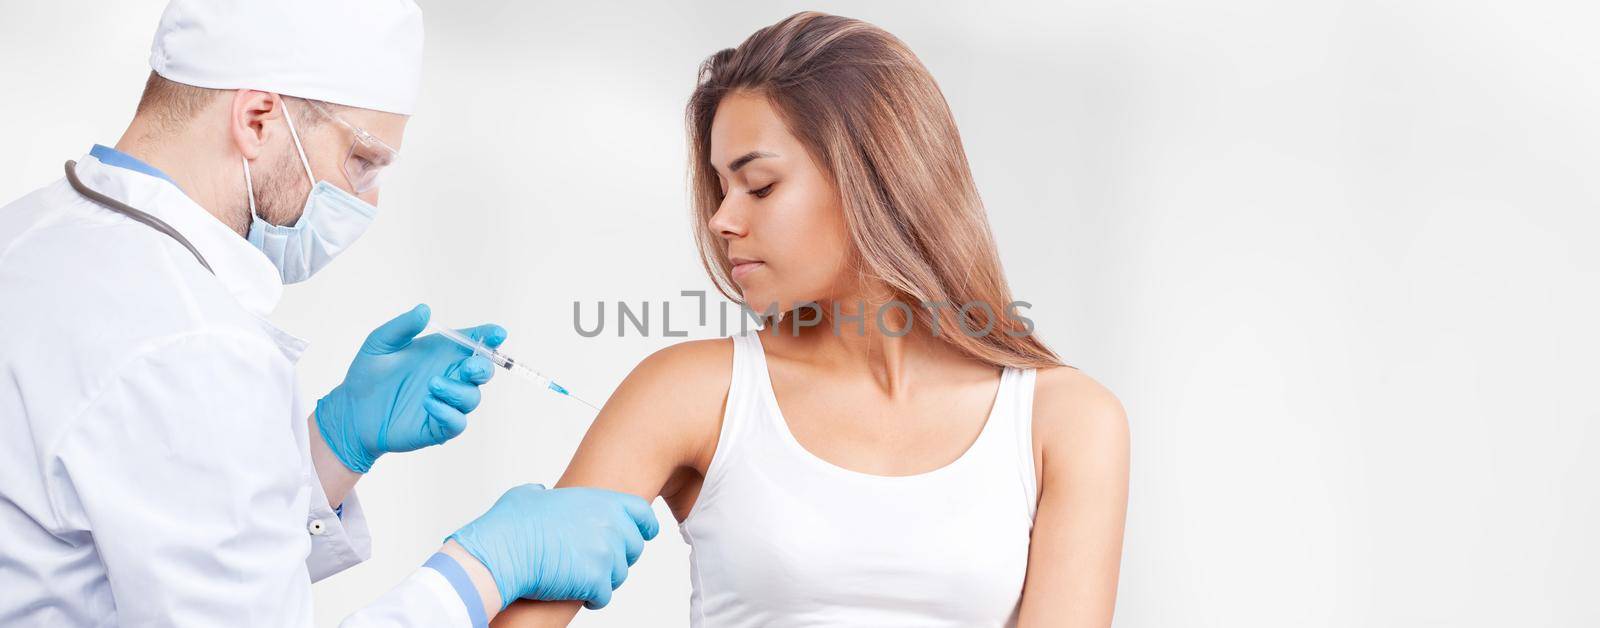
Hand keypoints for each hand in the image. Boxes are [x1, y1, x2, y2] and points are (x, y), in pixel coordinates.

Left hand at [315, 304, 505, 472]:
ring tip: (431, 385)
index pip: (475, 342)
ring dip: (458, 390)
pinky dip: (448, 412)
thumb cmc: (367, 376)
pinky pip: (457, 422)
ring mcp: (447, 402)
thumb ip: (402, 327)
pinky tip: (428, 404)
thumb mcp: (380, 344)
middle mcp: (450, 376)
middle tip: (469, 365)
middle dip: (483, 366)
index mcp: (442, 353)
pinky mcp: (439, 427)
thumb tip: (424, 310)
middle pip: (483, 371)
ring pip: (472, 397)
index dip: (490, 336)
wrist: (351, 411)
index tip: (497, 333)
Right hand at [448, 484, 660, 610]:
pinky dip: (592, 599)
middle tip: (596, 563)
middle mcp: (610, 525)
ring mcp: (605, 554)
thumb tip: (542, 494)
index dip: (644, 526)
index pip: (642, 513)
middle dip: (618, 558)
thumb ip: (545, 493)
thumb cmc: (509, 527)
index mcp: (600, 501)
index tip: (644, 535)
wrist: (501, 554)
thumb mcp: (529, 495)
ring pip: (619, 575)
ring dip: (602, 579)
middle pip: (634, 548)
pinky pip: (604, 596)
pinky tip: (577, 595)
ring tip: (579, 579)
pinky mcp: (596, 580)